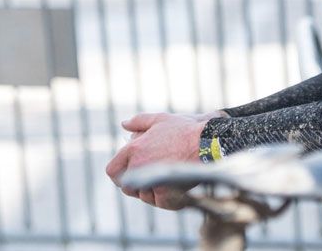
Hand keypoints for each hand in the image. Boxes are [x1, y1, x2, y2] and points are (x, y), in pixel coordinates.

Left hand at [105, 111, 224, 209]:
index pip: (112, 171)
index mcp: (134, 149)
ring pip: (143, 196)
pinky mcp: (166, 195)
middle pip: (126, 187)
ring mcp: (152, 182)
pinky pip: (159, 202)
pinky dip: (165, 198)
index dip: (119, 174)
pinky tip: (174, 187)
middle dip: (135, 185)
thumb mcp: (160, 119)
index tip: (128, 174)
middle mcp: (139, 167)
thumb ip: (139, 121)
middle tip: (151, 178)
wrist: (209, 145)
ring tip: (167, 178)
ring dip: (152, 191)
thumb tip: (124, 124)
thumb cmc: (185, 131)